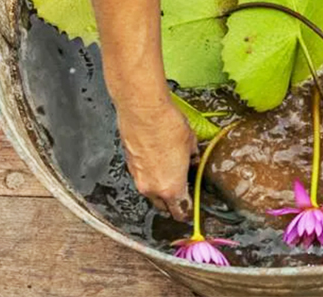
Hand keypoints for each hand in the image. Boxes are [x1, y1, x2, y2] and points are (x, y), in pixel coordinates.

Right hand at [115, 88, 197, 220]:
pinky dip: (149, 174)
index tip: (191, 210)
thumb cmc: (169, 127)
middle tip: (181, 194)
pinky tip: (157, 161)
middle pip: (163, 206)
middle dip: (172, 203)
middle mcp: (151, 188)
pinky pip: (142, 177)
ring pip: (150, 192)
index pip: (180, 211)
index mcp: (171, 188)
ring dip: (159, 189)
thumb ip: (192, 158)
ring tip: (170, 174)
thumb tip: (193, 160)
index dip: (187, 212)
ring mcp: (137, 178)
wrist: (143, 111)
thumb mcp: (191, 144)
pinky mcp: (129, 165)